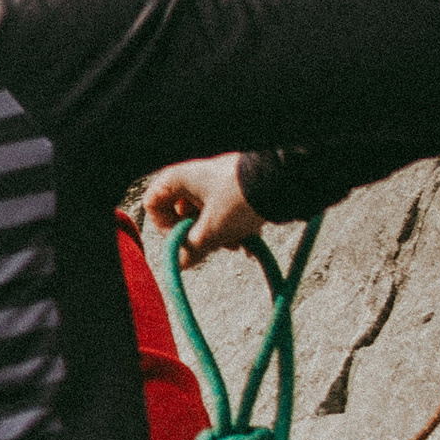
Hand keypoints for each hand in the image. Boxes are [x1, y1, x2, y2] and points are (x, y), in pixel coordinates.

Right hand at [140, 153, 266, 264]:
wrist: (286, 179)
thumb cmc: (243, 197)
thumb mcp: (213, 229)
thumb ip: (192, 248)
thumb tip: (181, 263)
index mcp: (181, 178)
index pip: (153, 203)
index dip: (164, 226)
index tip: (182, 238)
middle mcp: (196, 177)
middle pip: (181, 214)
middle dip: (197, 235)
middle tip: (212, 246)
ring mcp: (217, 182)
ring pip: (205, 215)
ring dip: (217, 235)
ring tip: (236, 244)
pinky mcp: (236, 188)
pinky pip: (224, 212)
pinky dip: (232, 228)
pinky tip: (248, 241)